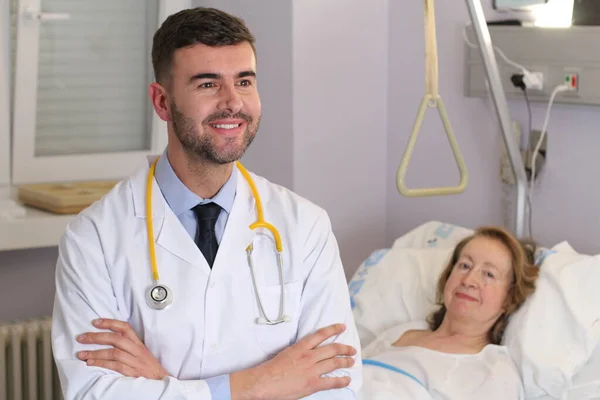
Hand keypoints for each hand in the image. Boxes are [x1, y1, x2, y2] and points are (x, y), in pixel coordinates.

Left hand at [76, 318, 169, 379]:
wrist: (161, 380)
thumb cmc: (148, 367)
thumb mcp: (141, 352)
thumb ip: (128, 345)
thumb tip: (108, 339)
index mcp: (138, 343)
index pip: (125, 327)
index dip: (109, 323)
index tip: (95, 322)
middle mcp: (137, 350)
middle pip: (115, 339)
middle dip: (96, 337)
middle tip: (81, 338)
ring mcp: (135, 361)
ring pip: (113, 353)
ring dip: (95, 353)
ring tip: (81, 354)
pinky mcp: (133, 373)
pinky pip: (115, 366)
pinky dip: (101, 364)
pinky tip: (91, 363)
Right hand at [231, 323, 356, 399]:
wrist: (265, 382)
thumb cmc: (271, 369)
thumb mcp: (286, 354)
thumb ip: (298, 353)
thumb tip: (304, 354)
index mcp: (301, 347)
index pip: (320, 334)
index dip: (333, 329)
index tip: (342, 327)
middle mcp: (309, 356)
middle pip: (332, 349)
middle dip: (344, 348)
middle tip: (351, 349)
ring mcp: (312, 370)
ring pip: (334, 363)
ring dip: (345, 362)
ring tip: (352, 361)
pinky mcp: (312, 383)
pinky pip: (331, 381)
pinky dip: (341, 381)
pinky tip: (347, 379)